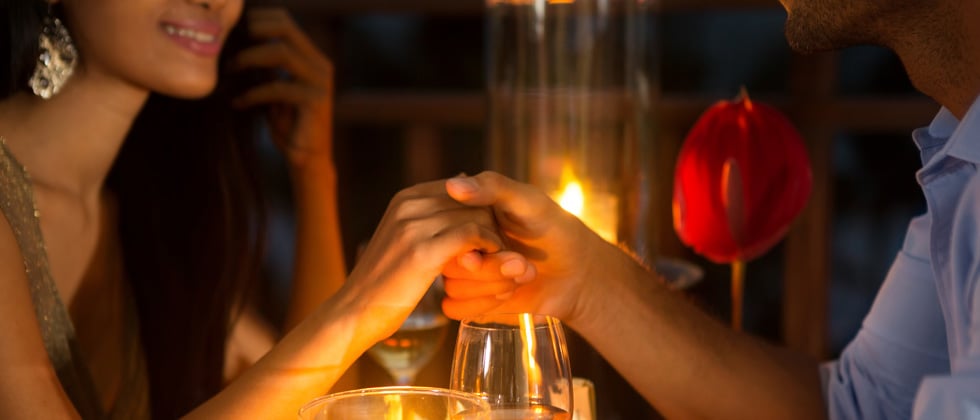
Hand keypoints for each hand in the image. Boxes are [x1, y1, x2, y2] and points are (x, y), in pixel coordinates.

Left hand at [232, 7, 333, 167]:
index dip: (261, 18)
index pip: (287, 23)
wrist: (306, 160)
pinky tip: (238, 102)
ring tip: (230, 69)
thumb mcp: (275, 90)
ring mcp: (320, 83)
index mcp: (312, 59)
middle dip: (256, 30)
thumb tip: (235, 47)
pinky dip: (253, 93)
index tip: (235, 26)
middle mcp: (321, 66)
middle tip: (230, 41)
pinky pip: (278, 87)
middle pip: (287, 30)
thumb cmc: (288, 125)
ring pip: (282, 53)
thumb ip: (267, 69)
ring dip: (250, 58)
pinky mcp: (315, 102)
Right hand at [341, 180, 531, 339]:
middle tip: (500, 249)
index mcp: (405, 198)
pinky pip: (471, 235)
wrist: (354, 313)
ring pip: (476, 215)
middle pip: (472, 200)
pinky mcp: (422, 251)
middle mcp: (408, 204)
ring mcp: (413, 226)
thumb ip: (428, 220)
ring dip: (494, 237)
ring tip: (499, 258)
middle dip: (491, 222)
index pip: (461, 188)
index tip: (490, 234)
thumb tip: (459, 196)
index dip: (481, 210)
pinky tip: (489, 263)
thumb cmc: (384, 283)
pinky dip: (488, 247)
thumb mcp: (402, 241)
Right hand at [441, 171, 637, 326]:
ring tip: (522, 275)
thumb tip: (452, 184)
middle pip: (448, 262)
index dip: (471, 241)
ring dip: (492, 285)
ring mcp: (463, 273)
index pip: (444, 229)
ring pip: (452, 287)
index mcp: (464, 215)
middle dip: (490, 268)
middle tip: (521, 263)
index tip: (501, 243)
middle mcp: (458, 243)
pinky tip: (509, 293)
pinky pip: (453, 308)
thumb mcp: (528, 201)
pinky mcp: (470, 300)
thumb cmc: (553, 229)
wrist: (576, 272)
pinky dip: (483, 304)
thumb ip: (492, 188)